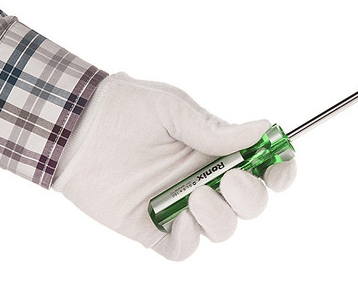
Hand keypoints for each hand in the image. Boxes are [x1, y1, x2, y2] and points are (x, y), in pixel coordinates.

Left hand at [52, 73, 296, 259]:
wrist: (77, 126)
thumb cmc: (125, 108)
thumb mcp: (173, 110)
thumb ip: (214, 129)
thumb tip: (264, 129)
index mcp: (216, 149)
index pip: (263, 168)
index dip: (280, 172)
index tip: (278, 169)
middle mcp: (204, 180)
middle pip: (250, 205)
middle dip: (251, 197)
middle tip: (230, 180)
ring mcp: (180, 205)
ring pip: (223, 231)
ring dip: (220, 218)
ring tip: (196, 195)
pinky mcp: (152, 226)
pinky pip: (183, 249)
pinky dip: (191, 241)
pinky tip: (182, 219)